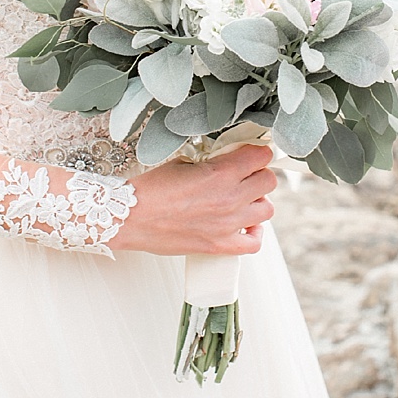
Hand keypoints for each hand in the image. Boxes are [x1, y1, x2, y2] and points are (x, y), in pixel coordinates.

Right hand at [107, 145, 275, 256]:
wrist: (129, 217)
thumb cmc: (149, 190)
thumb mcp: (181, 163)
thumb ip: (209, 163)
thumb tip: (223, 163)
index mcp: (220, 173)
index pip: (261, 156)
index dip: (255, 152)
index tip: (249, 154)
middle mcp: (229, 198)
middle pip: (268, 181)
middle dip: (257, 174)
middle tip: (243, 175)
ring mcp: (227, 224)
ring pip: (267, 209)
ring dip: (256, 201)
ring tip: (241, 199)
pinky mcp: (220, 245)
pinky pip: (254, 242)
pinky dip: (253, 232)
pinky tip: (243, 225)